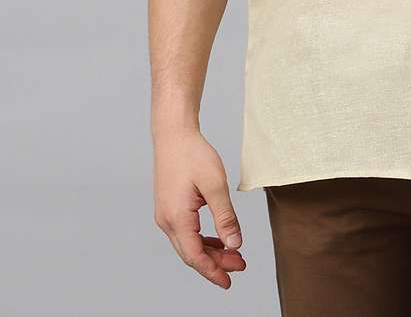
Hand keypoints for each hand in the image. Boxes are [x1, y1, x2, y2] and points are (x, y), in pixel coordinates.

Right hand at [153, 127, 246, 289]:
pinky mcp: (169, 207)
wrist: (173, 134)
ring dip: (210, 251)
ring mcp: (166, 214)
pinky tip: (217, 239)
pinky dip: (202, 239)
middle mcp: (167, 221)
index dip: (213, 271)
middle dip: (215, 263)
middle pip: (191, 253)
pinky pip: (186, 232)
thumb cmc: (192, 154)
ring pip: (188, 244)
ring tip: (233, 254)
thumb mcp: (215, 185)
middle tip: (239, 265)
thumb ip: (225, 217)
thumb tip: (235, 244)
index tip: (229, 281)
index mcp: (177, 218)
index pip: (195, 256)